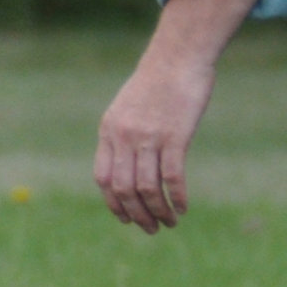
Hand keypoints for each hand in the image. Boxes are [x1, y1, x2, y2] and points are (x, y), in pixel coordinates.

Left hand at [96, 50, 212, 232]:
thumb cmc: (155, 82)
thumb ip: (121, 134)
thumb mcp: (126, 107)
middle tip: (151, 229)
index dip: (113, 204)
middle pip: (124, 189)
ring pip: (147, 187)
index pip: (102, 179)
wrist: (178, 57)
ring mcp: (149, 137)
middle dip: (137, 215)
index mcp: (108, 132)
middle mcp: (124, 137)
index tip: (126, 218)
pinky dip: (177, 196)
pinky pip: (172, 176)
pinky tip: (183, 207)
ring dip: (158, 211)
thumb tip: (124, 163)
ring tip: (169, 222)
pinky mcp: (175, 135)